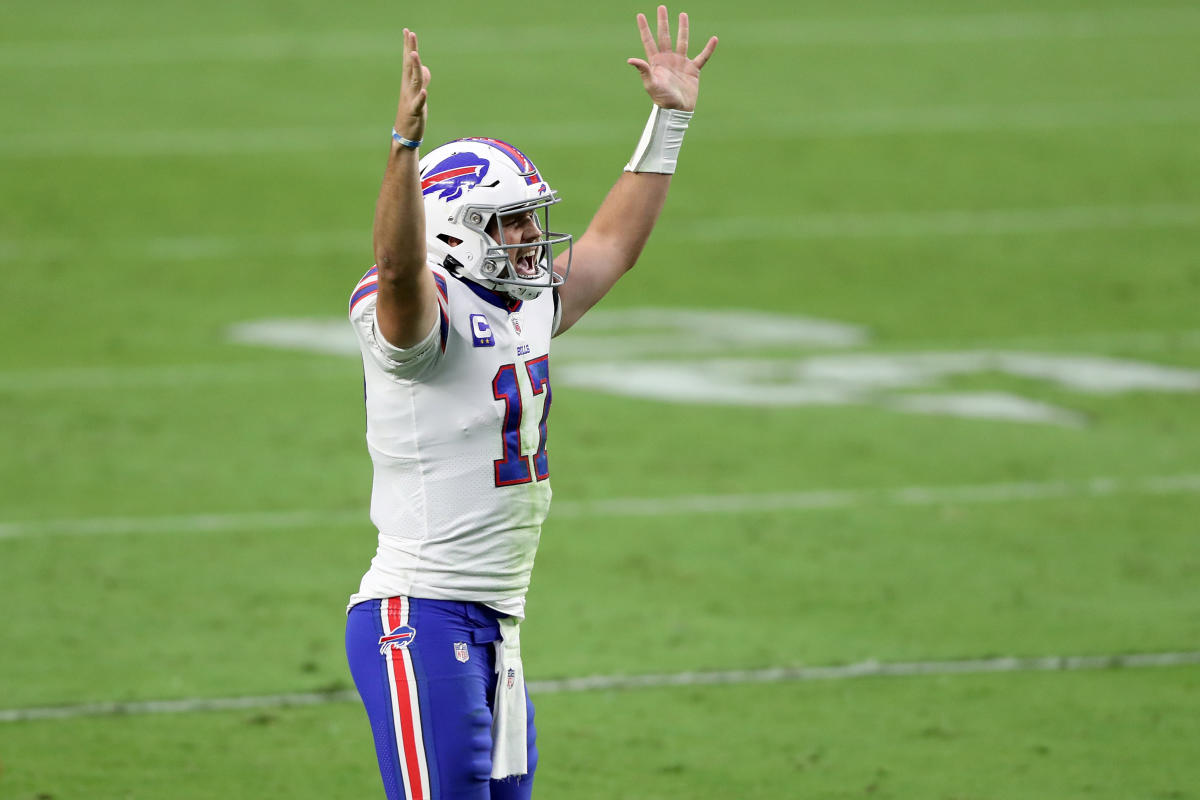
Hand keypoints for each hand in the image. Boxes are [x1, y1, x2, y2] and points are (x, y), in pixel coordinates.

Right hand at [394, 28, 430, 142]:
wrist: (404, 135)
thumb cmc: (411, 114)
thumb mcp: (418, 94)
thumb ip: (422, 80)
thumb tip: (426, 69)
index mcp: (409, 83)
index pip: (408, 62)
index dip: (408, 46)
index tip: (407, 31)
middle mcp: (408, 88)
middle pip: (410, 66)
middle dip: (410, 49)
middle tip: (410, 34)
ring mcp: (411, 100)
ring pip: (414, 81)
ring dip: (415, 68)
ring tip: (414, 54)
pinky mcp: (415, 113)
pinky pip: (418, 104)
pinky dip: (421, 98)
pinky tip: (424, 92)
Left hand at [627, 6, 716, 111]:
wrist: (678, 110)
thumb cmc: (662, 99)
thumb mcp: (651, 85)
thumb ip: (643, 71)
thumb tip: (630, 60)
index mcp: (656, 62)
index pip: (649, 41)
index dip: (644, 28)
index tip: (640, 15)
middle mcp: (668, 60)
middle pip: (665, 36)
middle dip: (663, 22)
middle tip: (661, 7)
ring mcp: (681, 63)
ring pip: (682, 41)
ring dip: (683, 28)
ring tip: (683, 14)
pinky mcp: (693, 70)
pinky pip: (702, 57)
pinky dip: (709, 49)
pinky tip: (714, 39)